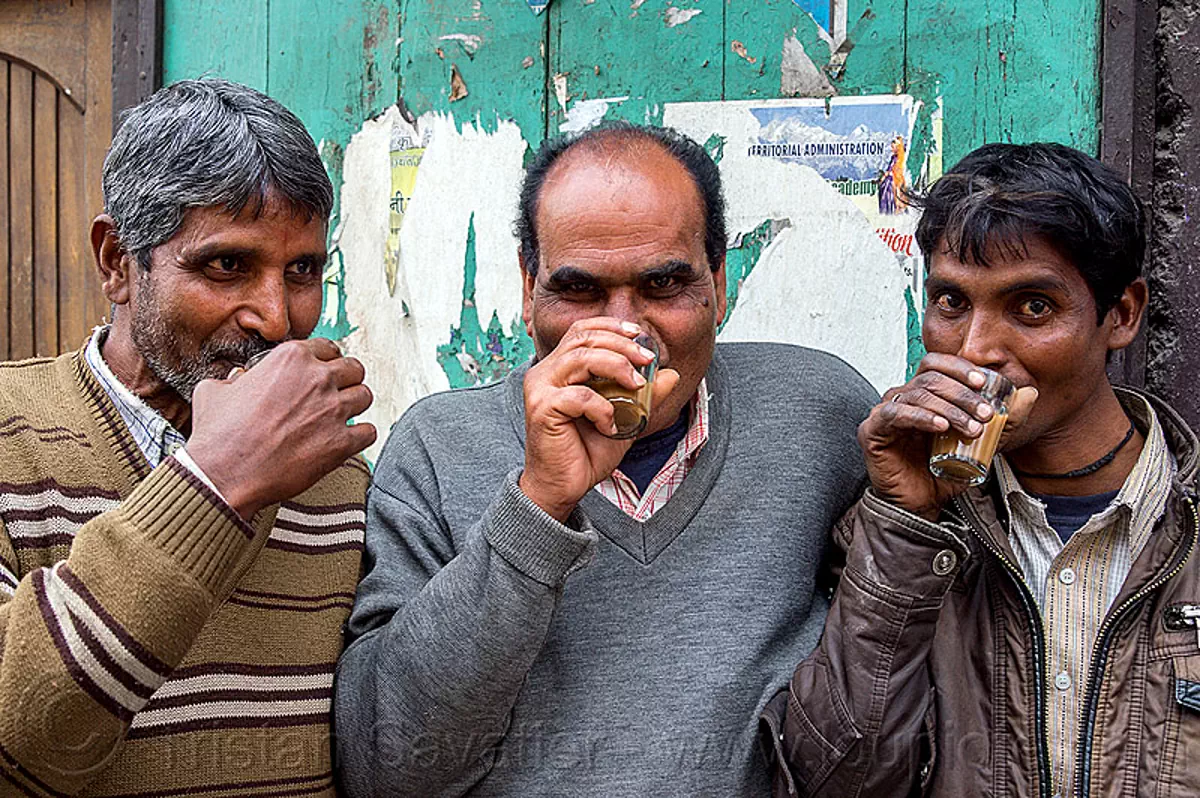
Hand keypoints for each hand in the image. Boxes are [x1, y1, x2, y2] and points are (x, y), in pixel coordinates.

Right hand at [185, 338, 376, 518]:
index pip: (327, 348)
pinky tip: (350, 439)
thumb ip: (233, 379)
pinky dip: (361, 436)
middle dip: (347, 380)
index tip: (325, 371)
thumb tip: (237, 380)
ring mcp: (332, 410)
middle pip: (353, 369)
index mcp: (291, 359)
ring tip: (344, 415)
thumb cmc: (218, 435)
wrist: (225, 473)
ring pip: (365, 396)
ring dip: (355, 405)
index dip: (326, 361)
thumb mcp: (214, 390)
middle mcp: (317, 379)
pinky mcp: (341, 442)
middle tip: (338, 392)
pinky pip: (368, 432)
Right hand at [519, 318, 679, 521]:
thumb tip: (672, 374)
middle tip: (647, 360)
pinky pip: (579, 397)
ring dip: (616, 367)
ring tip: (636, 385)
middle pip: (584, 338)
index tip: (639, 334)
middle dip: (621, 345)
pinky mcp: (541, 408)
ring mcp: (540, 388)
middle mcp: (544, 372)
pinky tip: (610, 425)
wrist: (564, 486)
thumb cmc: (586, 451)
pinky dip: (603, 408)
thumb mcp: (625, 418)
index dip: (611, 326)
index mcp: (559, 367)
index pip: (582, 330)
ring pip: (581, 358)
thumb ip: (645, 397)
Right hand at [858, 353, 1037, 518]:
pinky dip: (921, 416)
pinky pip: (895, 414)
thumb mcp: (983, 445)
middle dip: (962, 393)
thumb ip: (1005, 422)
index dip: (959, 368)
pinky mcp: (872, 430)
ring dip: (949, 408)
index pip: (936, 364)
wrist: (920, 506)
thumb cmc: (943, 472)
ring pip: (917, 394)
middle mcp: (901, 397)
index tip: (985, 382)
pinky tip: (941, 427)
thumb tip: (1029, 394)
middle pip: (930, 377)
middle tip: (986, 414)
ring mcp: (884, 412)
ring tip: (971, 428)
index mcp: (922, 394)